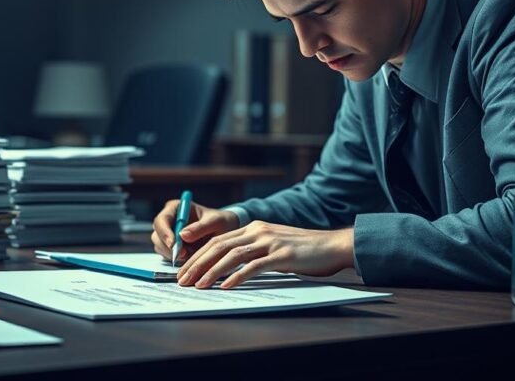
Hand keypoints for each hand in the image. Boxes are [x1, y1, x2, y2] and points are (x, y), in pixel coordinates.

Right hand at [151, 199, 238, 263]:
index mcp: (175, 208)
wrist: (225, 231)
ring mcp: (168, 234)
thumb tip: (182, 235)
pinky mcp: (171, 246)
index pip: (161, 220)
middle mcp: (169, 220)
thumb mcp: (216, 222)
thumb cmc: (221, 222)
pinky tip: (191, 256)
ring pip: (160, 246)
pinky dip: (177, 258)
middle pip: (157, 235)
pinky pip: (167, 255)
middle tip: (184, 254)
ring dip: (173, 254)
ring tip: (192, 254)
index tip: (173, 244)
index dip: (164, 232)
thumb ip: (201, 227)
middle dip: (168, 246)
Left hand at [176, 221, 354, 288]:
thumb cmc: (301, 251)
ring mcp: (269, 242)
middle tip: (183, 280)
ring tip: (199, 285)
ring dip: (212, 271)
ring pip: (232, 255)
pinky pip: (254, 266)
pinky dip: (238, 276)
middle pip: (219, 246)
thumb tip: (225, 270)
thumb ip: (251, 252)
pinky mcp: (282, 255)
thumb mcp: (271, 245)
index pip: (216, 241)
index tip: (184, 271)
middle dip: (198, 264)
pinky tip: (227, 286)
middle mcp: (257, 231)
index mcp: (252, 228)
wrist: (332, 246)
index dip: (197, 256)